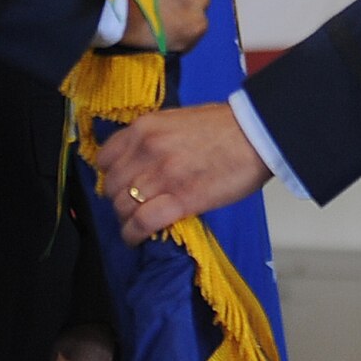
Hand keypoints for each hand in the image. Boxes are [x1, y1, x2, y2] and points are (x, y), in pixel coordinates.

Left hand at [97, 104, 268, 243]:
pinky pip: (141, 223)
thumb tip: (140, 160)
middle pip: (112, 186)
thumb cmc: (223, 126)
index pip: (105, 158)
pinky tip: (137, 239)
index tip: (121, 184)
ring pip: (122, 206)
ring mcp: (162, 175)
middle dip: (118, 200)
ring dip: (126, 220)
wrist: (255, 133)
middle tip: (131, 208)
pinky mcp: (180, 199)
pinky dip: (134, 235)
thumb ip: (153, 138)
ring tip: (136, 226)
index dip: (110, 176)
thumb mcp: (176, 120)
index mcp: (144, 127)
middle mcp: (146, 149)